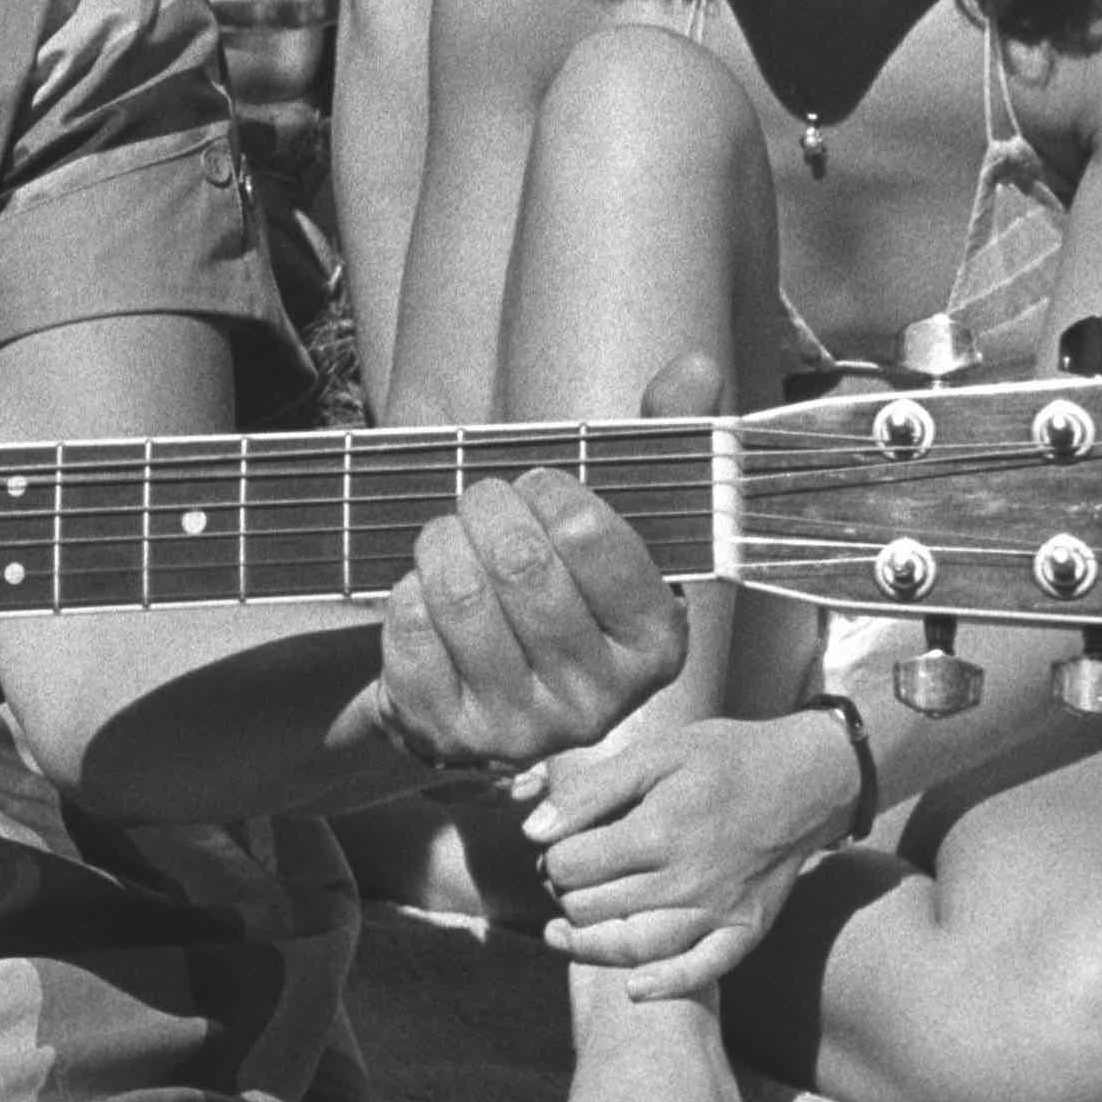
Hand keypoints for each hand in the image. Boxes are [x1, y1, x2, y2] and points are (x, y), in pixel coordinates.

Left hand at [356, 352, 713, 773]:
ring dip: (440, 543)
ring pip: (461, 596)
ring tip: (447, 534)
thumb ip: (656, 445)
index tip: (536, 484)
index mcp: (657, 646)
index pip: (595, 537)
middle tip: (478, 497)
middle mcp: (599, 700)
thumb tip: (694, 366)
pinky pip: (411, 631)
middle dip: (485, 508)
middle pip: (521, 563)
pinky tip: (424, 593)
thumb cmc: (553, 591)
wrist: (472, 695)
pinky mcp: (450, 735)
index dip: (550, 492)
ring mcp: (523, 728)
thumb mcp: (610, 527)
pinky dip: (406, 593)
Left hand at [521, 709, 862, 999]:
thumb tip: (532, 831)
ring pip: (634, 947)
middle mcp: (685, 880)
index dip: (550, 859)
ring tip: (562, 935)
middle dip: (565, 896)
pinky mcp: (746, 930)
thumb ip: (589, 793)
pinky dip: (665, 984)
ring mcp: (718, 911)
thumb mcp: (654, 754)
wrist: (807, 780)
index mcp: (656, 833)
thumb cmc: (724, 759)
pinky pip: (702, 970)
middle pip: (593, 909)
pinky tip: (633, 989)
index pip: (570, 866)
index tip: (555, 848)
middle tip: (565, 882)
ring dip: (589, 946)